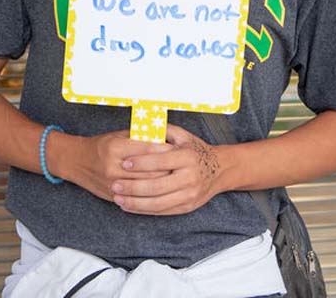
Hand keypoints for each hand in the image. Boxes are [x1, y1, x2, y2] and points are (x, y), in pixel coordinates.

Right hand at [61, 130, 172, 203]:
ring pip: (145, 186)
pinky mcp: (113, 196)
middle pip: (148, 170)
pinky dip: (151, 194)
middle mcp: (113, 167)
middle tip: (182, 166)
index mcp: (116, 147)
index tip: (177, 149)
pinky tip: (162, 191)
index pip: (146, 149)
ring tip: (176, 179)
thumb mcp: (118, 135)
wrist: (77, 161)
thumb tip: (164, 137)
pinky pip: (137, 197)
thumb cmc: (101, 145)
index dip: (164, 149)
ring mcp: (113, 183)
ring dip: (162, 183)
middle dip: (168, 168)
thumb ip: (140, 136)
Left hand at [110, 124, 224, 215]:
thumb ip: (163, 130)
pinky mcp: (186, 207)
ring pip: (157, 203)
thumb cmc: (196, 151)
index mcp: (187, 157)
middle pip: (156, 186)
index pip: (160, 162)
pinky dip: (143, 210)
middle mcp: (190, 178)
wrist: (220, 170)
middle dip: (133, 187)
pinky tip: (129, 206)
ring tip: (118, 198)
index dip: (141, 163)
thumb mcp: (183, 136)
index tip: (124, 163)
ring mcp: (189, 195)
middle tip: (115, 184)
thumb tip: (141, 125)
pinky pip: (162, 211)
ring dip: (135, 202)